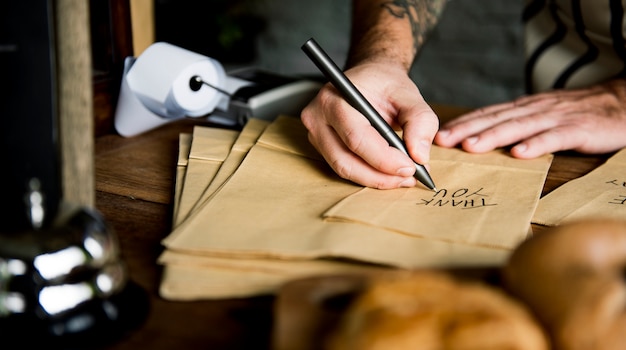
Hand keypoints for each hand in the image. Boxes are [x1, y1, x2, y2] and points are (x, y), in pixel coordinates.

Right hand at [301, 62, 438, 188]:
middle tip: (409, 177)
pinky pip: (345, 168)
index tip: (411, 167)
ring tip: (403, 177)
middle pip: (346, 160)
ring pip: (344, 169)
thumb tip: (420, 156)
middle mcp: (317, 118)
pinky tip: (389, 173)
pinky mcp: (321, 146)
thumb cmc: (384, 84)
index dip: (384, 158)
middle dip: (380, 175)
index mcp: (334, 99)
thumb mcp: (409, 95)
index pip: (356, 137)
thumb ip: (420, 121)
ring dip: (376, 179)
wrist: (370, 78)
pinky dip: (369, 175)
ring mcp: (315, 134)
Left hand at [435, 79, 625, 157]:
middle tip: (442, 142)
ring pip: (519, 126)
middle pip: (496, 119)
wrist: (622, 102)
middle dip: (467, 130)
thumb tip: (485, 140)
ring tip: (471, 147)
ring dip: (493, 136)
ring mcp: (556, 118)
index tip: (439, 136)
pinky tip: (519, 154)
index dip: (463, 124)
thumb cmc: (578, 114)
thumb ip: (517, 125)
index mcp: (525, 108)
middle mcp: (535, 109)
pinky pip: (555, 137)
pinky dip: (536, 144)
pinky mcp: (578, 129)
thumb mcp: (542, 115)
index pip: (488, 114)